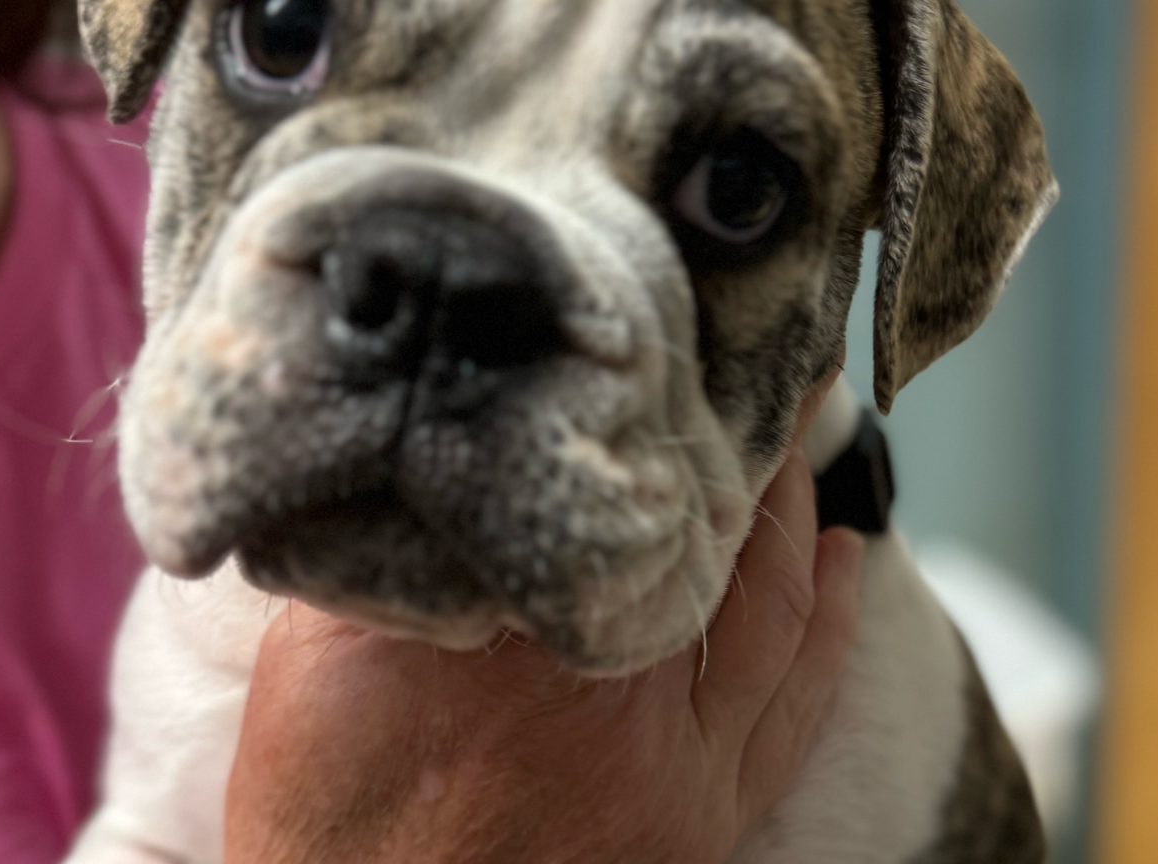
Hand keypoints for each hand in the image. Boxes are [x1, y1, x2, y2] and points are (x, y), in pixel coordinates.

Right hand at [223, 381, 864, 863]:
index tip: (659, 341)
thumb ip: (386, 553)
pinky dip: (830, 617)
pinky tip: (843, 555)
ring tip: (794, 431)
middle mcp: (599, 685)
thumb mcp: (314, 660)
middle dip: (718, 437)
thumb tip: (435, 450)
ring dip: (788, 508)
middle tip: (742, 356)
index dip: (635, 404)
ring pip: (765, 601)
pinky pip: (796, 700)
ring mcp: (668, 756)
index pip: (591, 482)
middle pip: (691, 527)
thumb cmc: (326, 819)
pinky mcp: (704, 813)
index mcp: (497, 629)